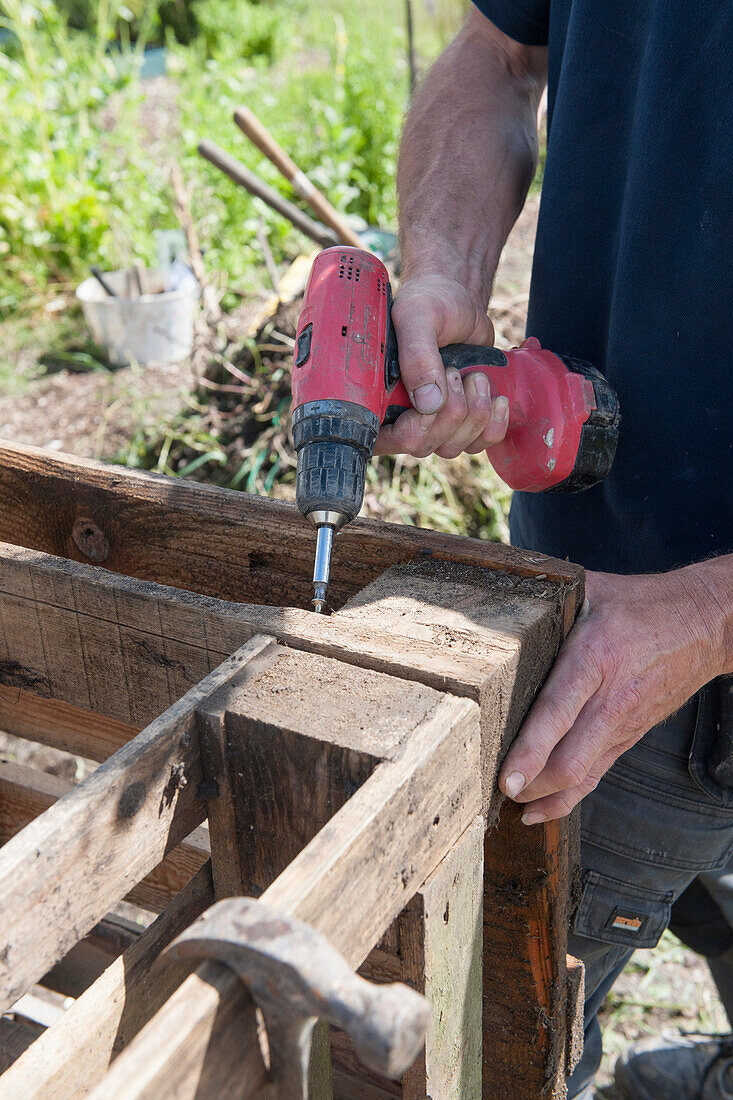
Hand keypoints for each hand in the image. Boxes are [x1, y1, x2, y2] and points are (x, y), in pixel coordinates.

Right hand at [374, 275, 508, 458]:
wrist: (458, 302)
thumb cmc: (429, 302)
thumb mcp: (417, 316)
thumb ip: (418, 355)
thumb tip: (428, 403)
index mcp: (376, 395)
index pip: (382, 440)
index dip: (411, 428)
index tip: (430, 400)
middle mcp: (400, 416)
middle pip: (422, 445)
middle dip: (449, 411)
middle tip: (455, 372)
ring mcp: (432, 424)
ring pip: (452, 447)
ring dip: (473, 414)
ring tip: (476, 376)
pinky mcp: (461, 423)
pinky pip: (478, 444)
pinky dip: (494, 425)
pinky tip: (498, 400)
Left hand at [499, 568, 726, 823]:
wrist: (704, 624)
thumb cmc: (639, 604)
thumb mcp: (591, 591)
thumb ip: (545, 602)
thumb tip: (496, 610)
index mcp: (594, 657)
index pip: (558, 712)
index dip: (530, 750)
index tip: (506, 778)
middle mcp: (609, 698)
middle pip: (570, 760)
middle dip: (530, 786)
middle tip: (492, 792)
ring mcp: (623, 724)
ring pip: (583, 776)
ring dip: (544, 798)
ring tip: (509, 806)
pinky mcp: (629, 736)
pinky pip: (595, 775)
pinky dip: (567, 798)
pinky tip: (538, 809)